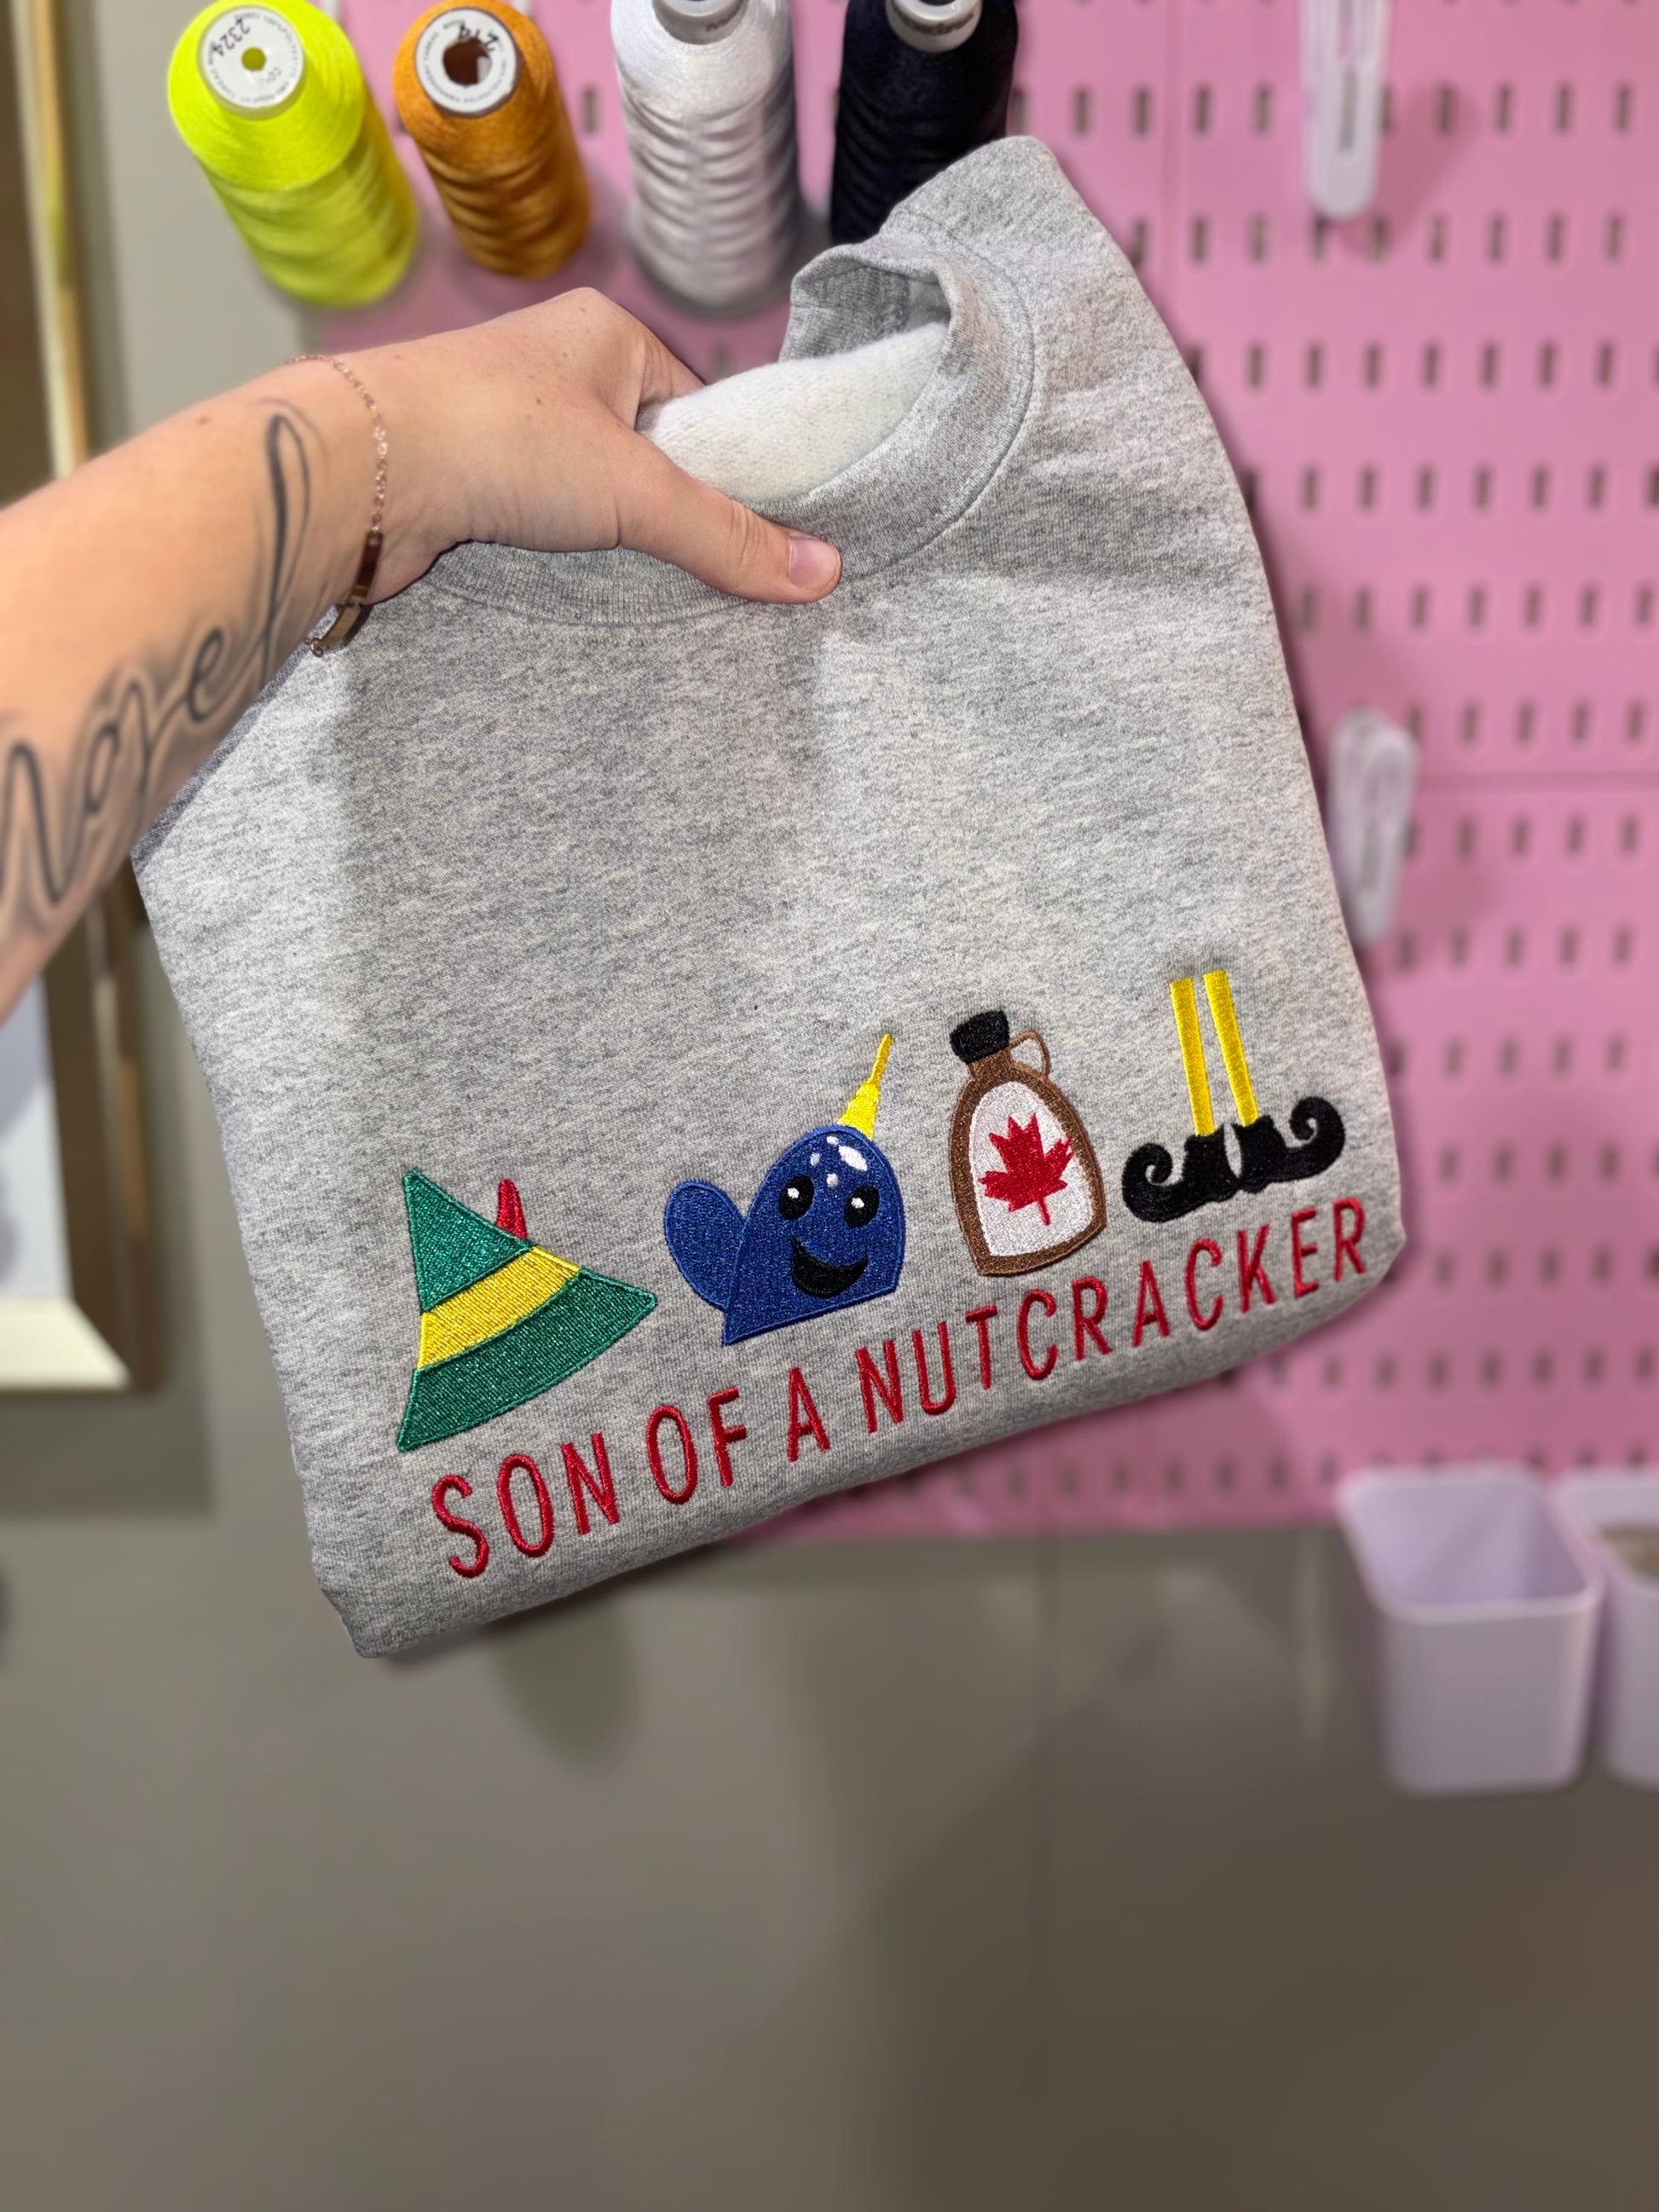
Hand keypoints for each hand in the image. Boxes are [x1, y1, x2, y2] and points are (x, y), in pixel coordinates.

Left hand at [356, 289, 841, 603]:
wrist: (358, 469)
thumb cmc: (497, 438)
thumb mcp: (637, 490)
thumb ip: (727, 536)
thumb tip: (824, 572)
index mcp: (604, 334)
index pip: (695, 408)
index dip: (722, 473)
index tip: (745, 533)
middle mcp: (552, 369)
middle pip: (644, 456)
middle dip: (663, 514)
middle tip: (691, 568)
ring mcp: (503, 423)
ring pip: (587, 493)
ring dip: (606, 540)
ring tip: (629, 580)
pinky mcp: (463, 478)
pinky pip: (536, 521)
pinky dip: (556, 555)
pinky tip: (568, 585)